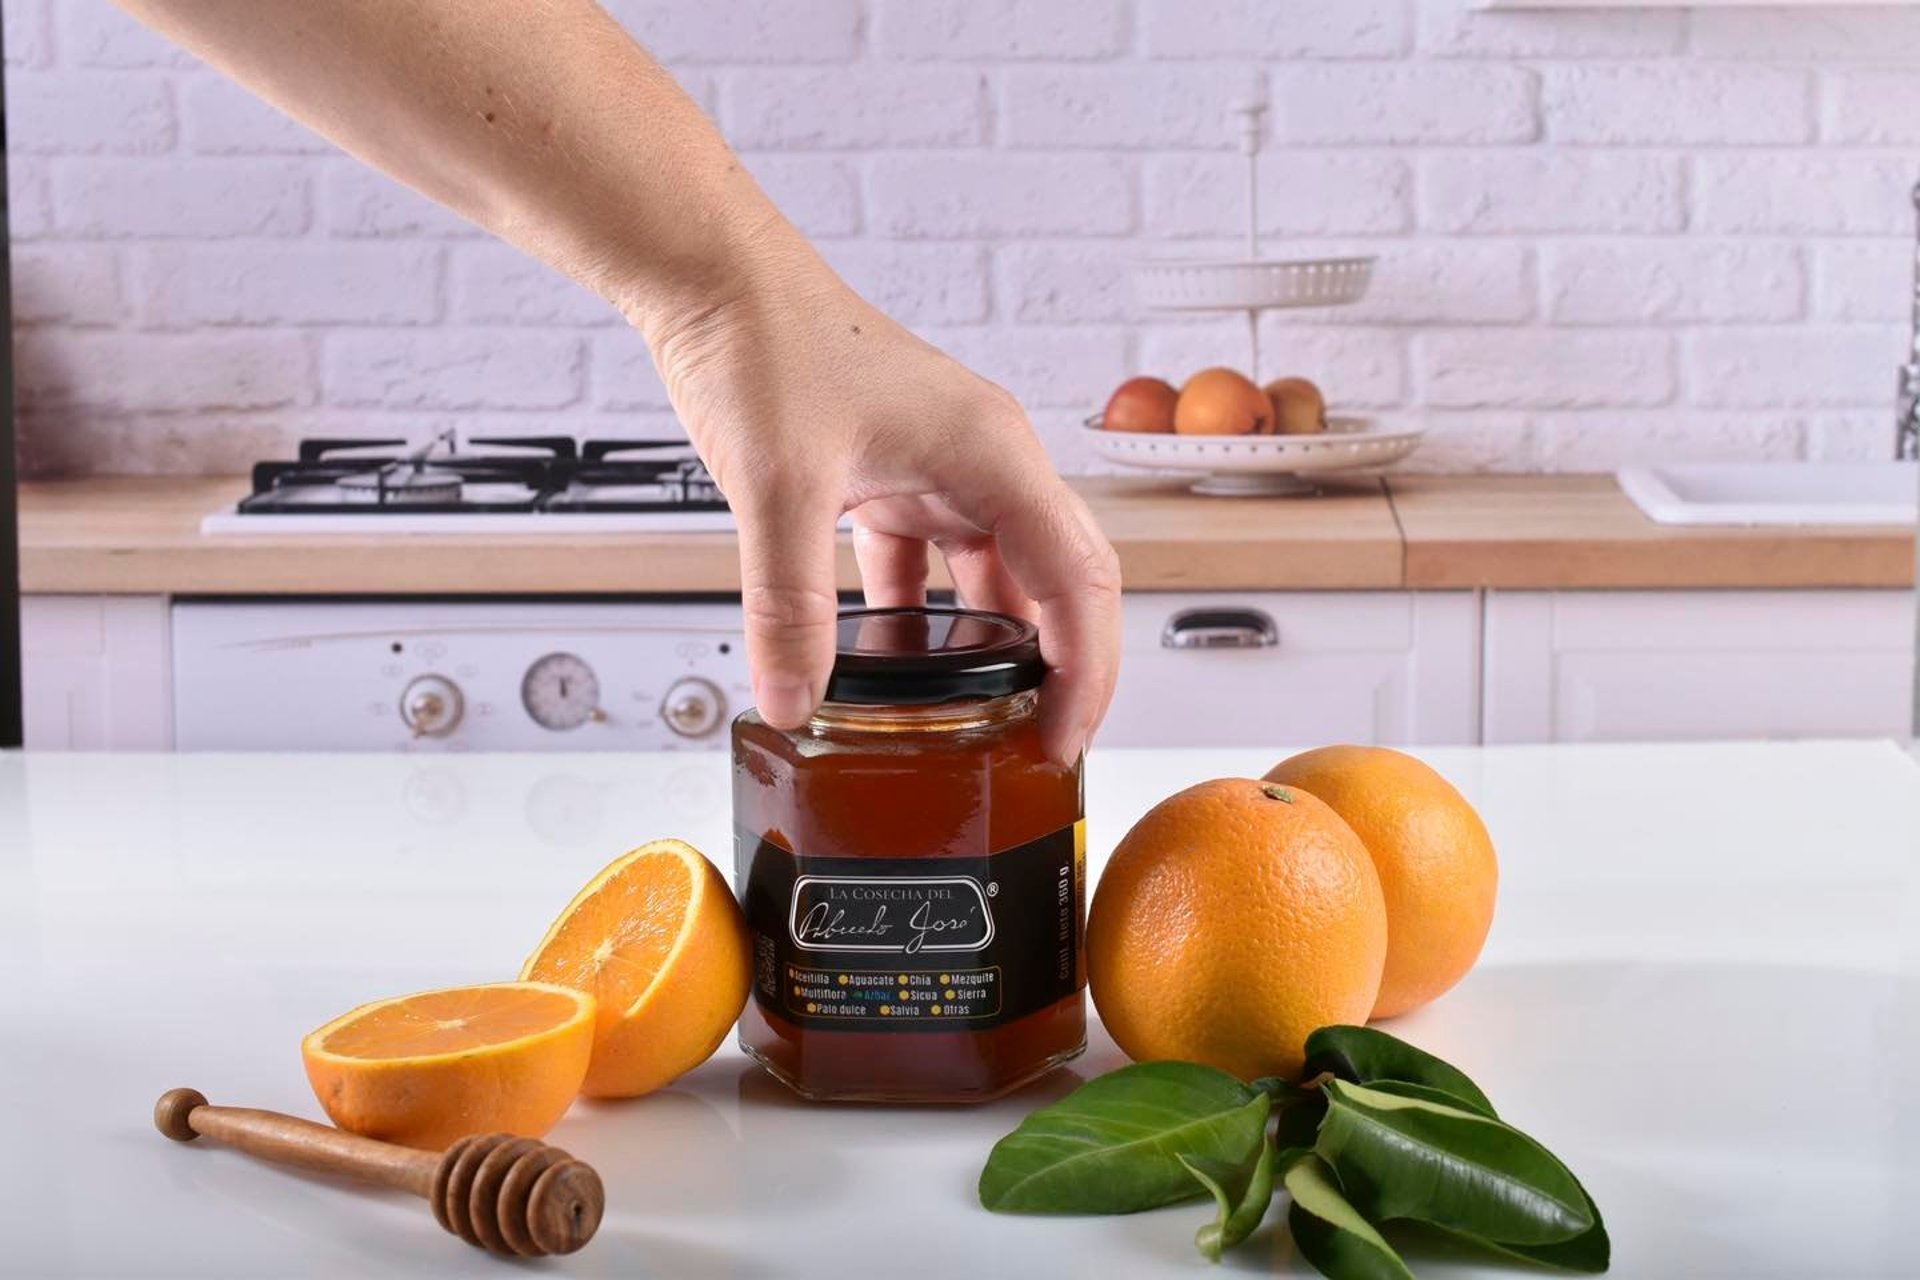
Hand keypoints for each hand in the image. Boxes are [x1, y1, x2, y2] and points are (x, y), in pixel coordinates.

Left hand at [647, 235, 1120, 764]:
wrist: (716, 280)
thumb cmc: (766, 341)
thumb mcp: (780, 488)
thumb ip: (790, 606)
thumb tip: (797, 699)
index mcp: (992, 454)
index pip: (1078, 580)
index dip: (1086, 670)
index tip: (1065, 737)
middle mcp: (984, 459)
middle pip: (1060, 578)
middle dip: (1063, 665)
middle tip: (1042, 742)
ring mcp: (943, 465)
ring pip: (999, 571)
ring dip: (997, 642)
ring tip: (982, 717)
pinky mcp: (897, 473)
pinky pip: (932, 560)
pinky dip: (923, 615)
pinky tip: (894, 660)